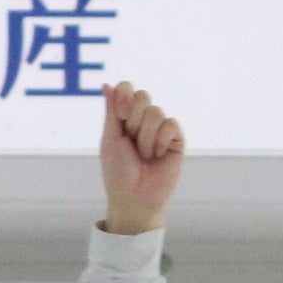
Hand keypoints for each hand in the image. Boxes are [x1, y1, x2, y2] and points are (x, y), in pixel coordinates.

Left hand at [100, 80, 183, 235]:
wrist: (134, 197)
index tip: (121, 114)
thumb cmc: (118, 172)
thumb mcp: (110, 139)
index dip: (125, 94)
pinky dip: (159, 140)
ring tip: (143, 155)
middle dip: (133, 117)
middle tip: (130, 137)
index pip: (127, 89)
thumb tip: (106, 84)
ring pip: (156, 111)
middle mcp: (143, 121)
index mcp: (124, 119)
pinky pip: (170, 124)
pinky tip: (157, 155)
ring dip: (144, 136)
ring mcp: (160, 130)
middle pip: (143, 96)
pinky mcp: (176, 140)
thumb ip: (112, 111)